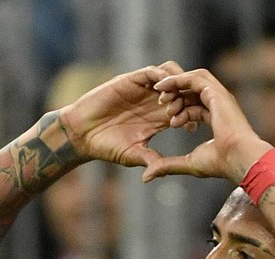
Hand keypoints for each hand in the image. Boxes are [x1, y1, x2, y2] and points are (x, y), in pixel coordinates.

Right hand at [59, 61, 185, 167]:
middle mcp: (153, 101)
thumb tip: (166, 171)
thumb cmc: (106, 147)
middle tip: (182, 115)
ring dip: (177, 86)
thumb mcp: (133, 155)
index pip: (185, 109)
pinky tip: (161, 95)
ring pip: (171, 75)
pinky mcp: (130, 80)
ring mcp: (143, 89)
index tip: (191, 129)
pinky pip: (152, 72)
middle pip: (182, 89)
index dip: (193, 116)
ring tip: (172, 104)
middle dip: (187, 100)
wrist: (81, 134)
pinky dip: (161, 78)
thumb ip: (151, 160)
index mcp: (159, 118)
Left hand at [142, 68, 273, 183]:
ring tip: (159, 92)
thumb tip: (146, 177)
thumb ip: (167, 165)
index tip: (168, 120)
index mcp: (218, 119)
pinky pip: (195, 78)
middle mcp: (220, 105)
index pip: (197, 107)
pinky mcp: (217, 92)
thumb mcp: (188, 163)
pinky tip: (164, 86)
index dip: (181, 111)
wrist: (239, 158)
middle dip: (176, 94)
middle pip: (195, 91)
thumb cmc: (220, 163)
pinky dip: (178, 80)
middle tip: (160, 102)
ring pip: (194, 80)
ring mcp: (220, 97)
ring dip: (176, 84)